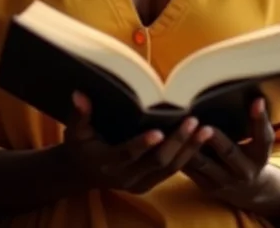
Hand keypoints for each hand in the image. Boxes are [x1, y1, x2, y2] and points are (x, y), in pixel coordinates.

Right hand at [63, 91, 213, 194]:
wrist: (82, 173)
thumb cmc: (80, 145)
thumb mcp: (74, 130)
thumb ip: (79, 113)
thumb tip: (79, 94)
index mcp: (107, 163)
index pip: (127, 154)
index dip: (143, 144)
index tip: (159, 131)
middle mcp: (125, 177)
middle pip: (156, 162)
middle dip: (176, 142)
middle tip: (192, 121)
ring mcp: (139, 184)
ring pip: (169, 169)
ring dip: (189, 149)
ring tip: (205, 130)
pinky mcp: (149, 185)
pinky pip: (172, 172)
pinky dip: (188, 156)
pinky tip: (200, 140)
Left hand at [183, 98, 279, 219]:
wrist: (249, 191)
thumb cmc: (251, 154)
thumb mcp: (260, 142)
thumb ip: (256, 123)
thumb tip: (254, 94)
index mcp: (260, 156)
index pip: (264, 137)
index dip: (260, 119)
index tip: (257, 100)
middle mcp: (244, 171)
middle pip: (229, 152)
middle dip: (216, 138)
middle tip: (204, 123)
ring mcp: (224, 181)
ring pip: (204, 163)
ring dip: (190, 145)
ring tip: (180, 127)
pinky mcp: (206, 186)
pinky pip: (190, 170)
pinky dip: (179, 154)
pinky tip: (168, 140)